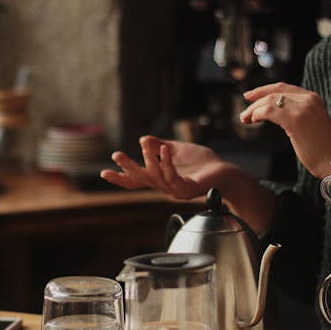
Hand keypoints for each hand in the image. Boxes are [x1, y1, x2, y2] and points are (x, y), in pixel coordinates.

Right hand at [100, 135, 275, 232]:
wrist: (226, 173)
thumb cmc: (204, 163)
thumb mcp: (178, 150)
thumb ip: (161, 145)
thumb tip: (144, 139)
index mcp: (161, 177)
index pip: (137, 179)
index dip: (122, 177)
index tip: (104, 172)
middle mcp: (165, 186)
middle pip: (142, 180)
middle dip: (128, 168)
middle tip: (116, 155)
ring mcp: (175, 190)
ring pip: (156, 177)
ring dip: (149, 160)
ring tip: (145, 145)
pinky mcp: (186, 190)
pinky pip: (172, 177)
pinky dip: (167, 162)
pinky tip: (165, 149)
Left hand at [240, 82, 330, 177]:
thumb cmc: (322, 149)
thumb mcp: (310, 124)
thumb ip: (296, 115)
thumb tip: (276, 115)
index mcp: (313, 98)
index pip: (284, 88)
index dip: (264, 90)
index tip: (250, 96)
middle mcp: (308, 99)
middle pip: (274, 92)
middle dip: (255, 99)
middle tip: (244, 112)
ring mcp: (302, 108)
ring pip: (269, 101)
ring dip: (253, 110)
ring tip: (245, 120)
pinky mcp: (295, 120)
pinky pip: (268, 111)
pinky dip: (257, 114)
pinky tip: (253, 121)